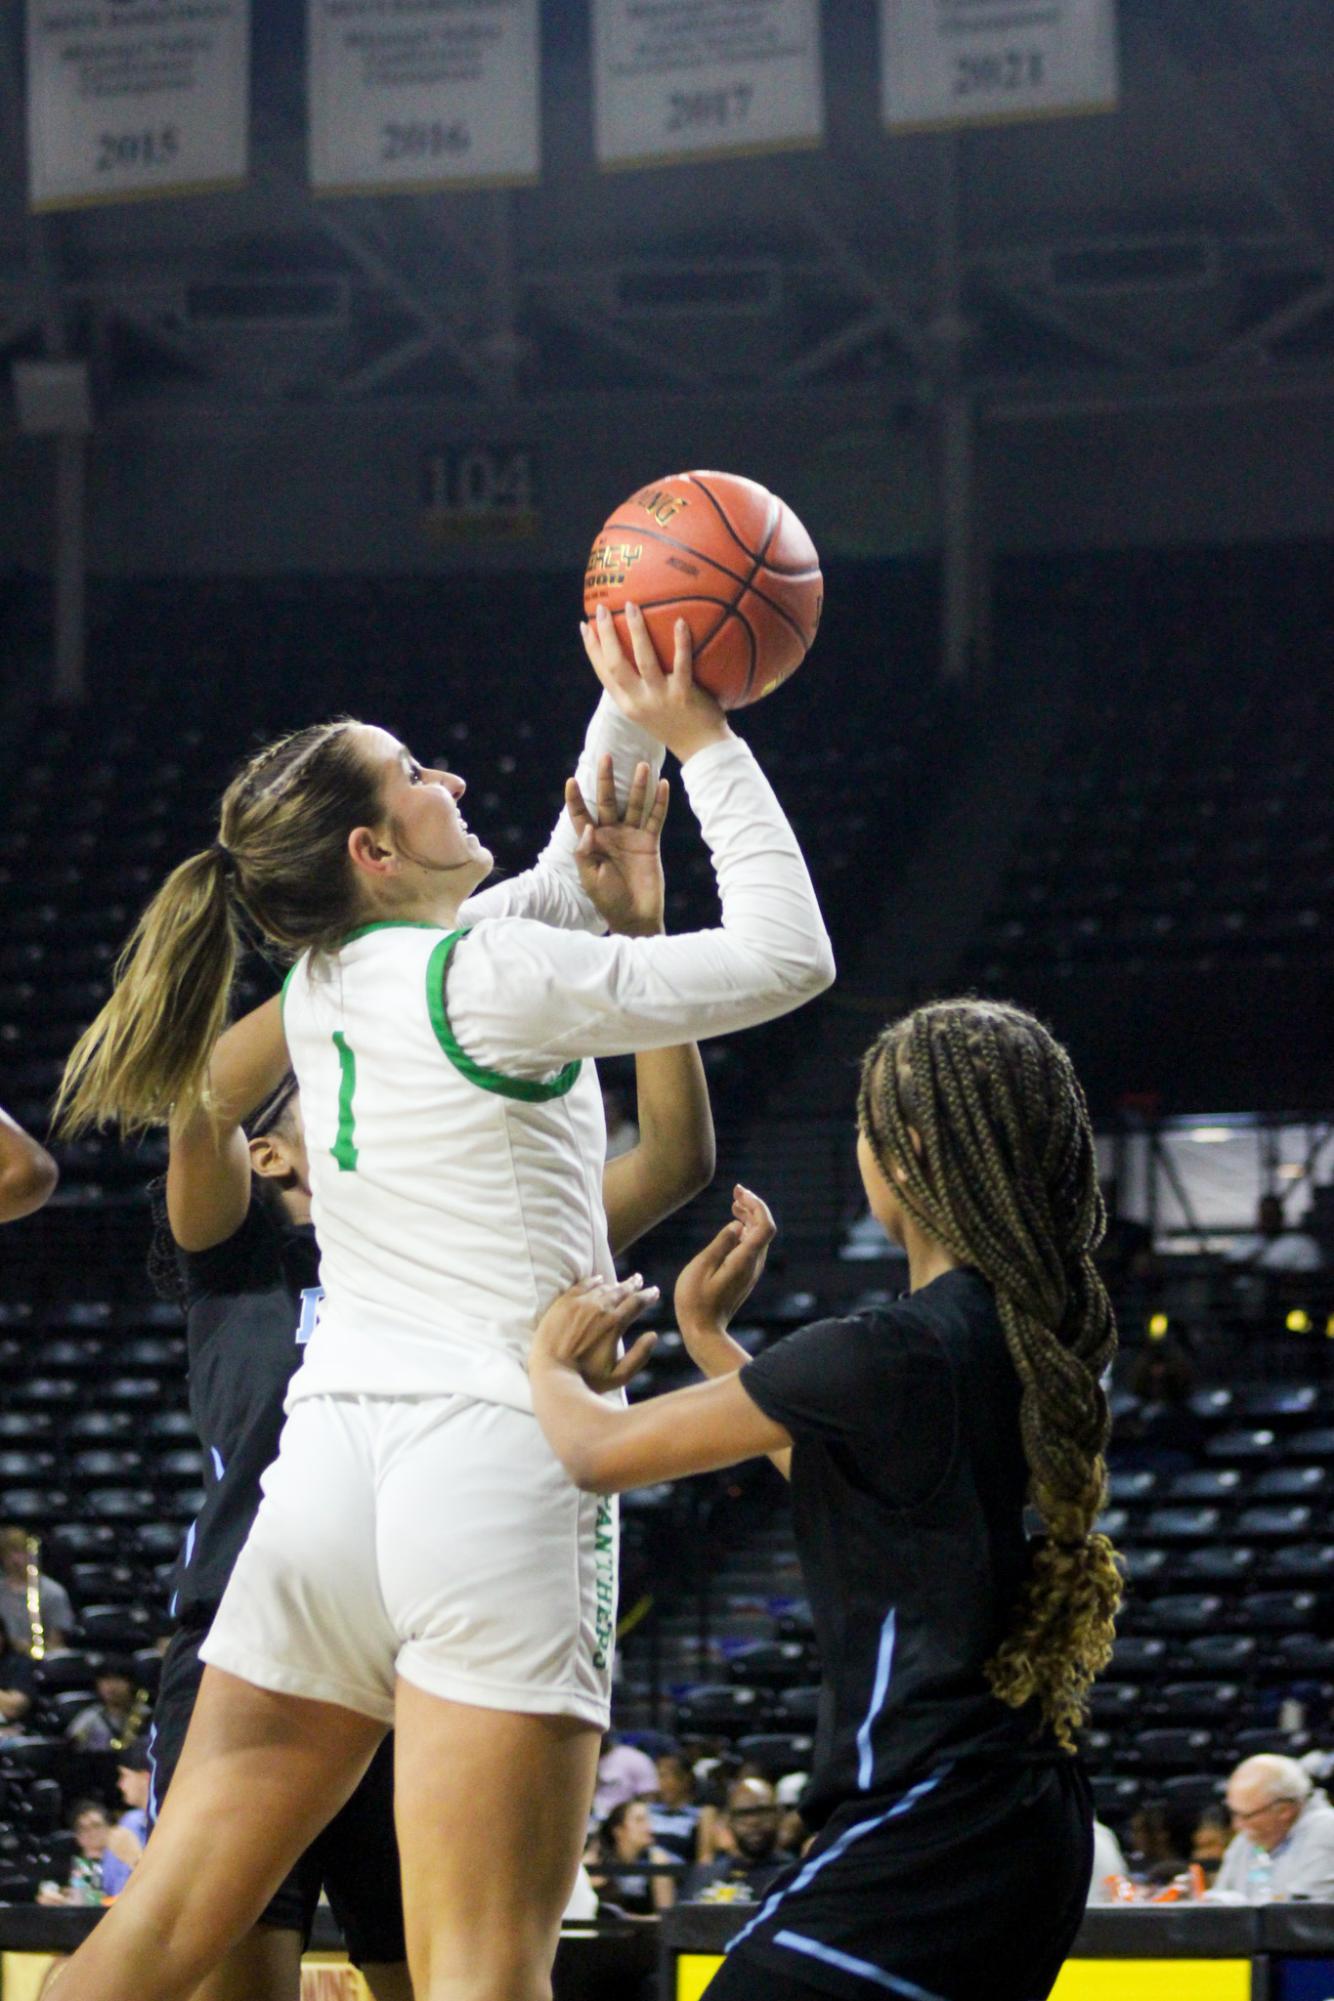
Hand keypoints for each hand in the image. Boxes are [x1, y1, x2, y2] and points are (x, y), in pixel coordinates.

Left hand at [533, 1273, 659, 1392]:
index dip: (648, 1295)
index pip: (636, 1302)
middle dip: (632, 1285)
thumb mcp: (619, 1376)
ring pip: (602, 1287)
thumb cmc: (586, 1380)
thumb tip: (653, 1335)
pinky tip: (598, 1279)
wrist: (551, 1375)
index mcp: (615, 1324)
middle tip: (638, 1280)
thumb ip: (639, 1356)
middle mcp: (599, 1309)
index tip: (654, 1291)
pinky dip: (593, 1281)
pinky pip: (581, 1286)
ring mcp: (580, 1304)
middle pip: (620, 1290)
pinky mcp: (563, 1303)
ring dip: (614, 1284)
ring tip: (620, 1284)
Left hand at [565, 754, 668, 938]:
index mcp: (592, 842)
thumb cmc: (608, 900)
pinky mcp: (650, 843)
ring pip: (635, 805)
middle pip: (608, 801)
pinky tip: (663, 784)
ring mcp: (631, 837)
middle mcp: (611, 834)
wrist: (634, 917)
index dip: (575, 799)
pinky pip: (656, 819)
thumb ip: (585, 853)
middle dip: (607, 780)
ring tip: (641, 765)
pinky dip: (660, 802)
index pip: (581, 815)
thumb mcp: (589, 879)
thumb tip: (587, 826)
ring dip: (638, 786)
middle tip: (606, 756)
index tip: (571, 781)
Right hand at [581, 602, 730, 764]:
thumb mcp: (648, 710)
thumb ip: (638, 688)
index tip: (585, 625)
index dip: (592, 649)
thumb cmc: (676, 724)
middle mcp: (639, 702)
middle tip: (602, 608)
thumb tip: (633, 655)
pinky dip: (680, 643)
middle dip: (607, 634)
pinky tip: (680, 621)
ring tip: (631, 606)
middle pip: (616, 664)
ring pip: (644, 661)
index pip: (603, 673)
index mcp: (627, 705)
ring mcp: (661, 699)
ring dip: (636, 632)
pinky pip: (681, 665)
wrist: (702, 749)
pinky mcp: (684, 696)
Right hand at [675, 1186, 775, 1346]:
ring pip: (759, 1237)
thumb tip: (737, 1226)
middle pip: (764, 1227)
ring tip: (734, 1203)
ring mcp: (750, 1272)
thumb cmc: (695, 1302)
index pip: (764, 1225)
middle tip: (736, 1191)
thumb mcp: (701, 1268)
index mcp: (744, 1260)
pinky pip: (752, 1247)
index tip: (738, 1192)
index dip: (756, 1204)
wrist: (703, 1332)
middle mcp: (753, 1265)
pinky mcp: (744, 1277)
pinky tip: (733, 1225)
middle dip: (753, 1206)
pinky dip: (746, 1230)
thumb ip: (721, 1244)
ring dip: (750, 1217)